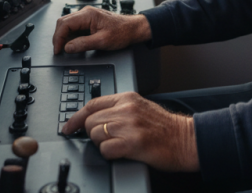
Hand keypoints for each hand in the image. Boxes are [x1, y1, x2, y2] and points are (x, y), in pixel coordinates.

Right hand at [52, 8, 151, 54]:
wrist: (132, 29)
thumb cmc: (122, 32)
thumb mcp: (102, 41)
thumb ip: (83, 44)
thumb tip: (67, 48)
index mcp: (88, 14)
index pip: (65, 24)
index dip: (58, 38)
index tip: (58, 50)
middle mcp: (86, 13)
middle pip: (63, 22)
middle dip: (59, 37)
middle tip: (59, 51)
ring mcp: (87, 16)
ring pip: (67, 25)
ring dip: (64, 37)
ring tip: (65, 49)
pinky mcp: (89, 21)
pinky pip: (74, 27)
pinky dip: (70, 36)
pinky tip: (73, 44)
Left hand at [62, 91, 199, 171]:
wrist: (183, 139)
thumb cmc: (163, 126)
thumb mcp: (140, 107)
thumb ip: (119, 108)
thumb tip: (95, 117)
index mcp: (127, 98)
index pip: (92, 104)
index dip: (76, 117)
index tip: (68, 127)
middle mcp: (127, 109)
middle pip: (91, 121)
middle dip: (92, 134)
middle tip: (105, 139)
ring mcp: (129, 126)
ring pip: (96, 135)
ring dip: (102, 144)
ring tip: (118, 145)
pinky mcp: (133, 143)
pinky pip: (106, 150)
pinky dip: (110, 154)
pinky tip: (122, 152)